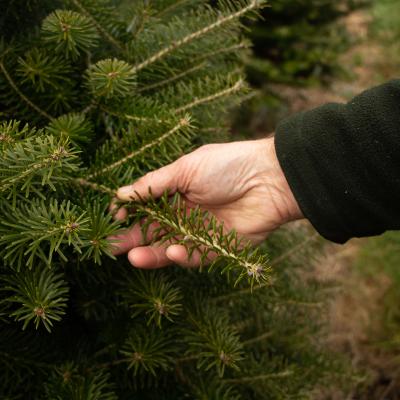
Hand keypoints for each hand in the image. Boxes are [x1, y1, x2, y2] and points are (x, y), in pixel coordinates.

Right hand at [109, 136, 302, 268]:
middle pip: (153, 229)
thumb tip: (120, 194)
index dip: (130, 212)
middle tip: (110, 247)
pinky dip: (180, 256)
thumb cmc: (228, 166)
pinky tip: (170, 251)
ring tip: (132, 256)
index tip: (115, 216)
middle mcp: (185, 212)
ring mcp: (200, 231)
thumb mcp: (186, 168)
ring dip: (150, 253)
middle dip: (131, 238)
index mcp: (177, 189)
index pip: (146, 205)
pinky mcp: (216, 248)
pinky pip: (193, 256)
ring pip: (168, 246)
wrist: (270, 180)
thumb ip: (154, 184)